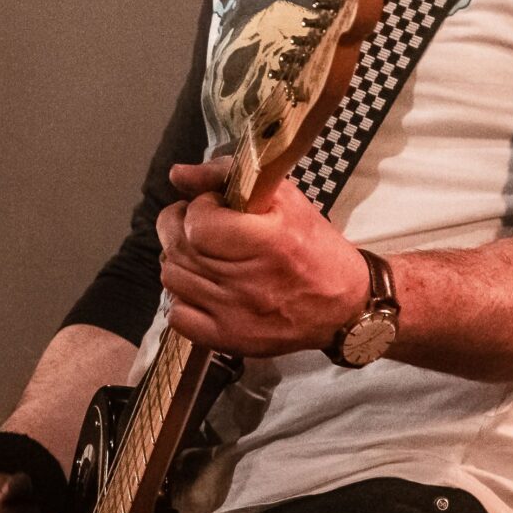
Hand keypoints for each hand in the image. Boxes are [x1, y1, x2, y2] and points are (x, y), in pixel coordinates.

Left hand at [156, 159, 371, 355]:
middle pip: (177, 249)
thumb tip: (177, 174)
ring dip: (181, 261)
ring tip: (204, 256)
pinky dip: (183, 299)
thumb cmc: (312, 246)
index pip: (197, 224)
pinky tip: (204, 288)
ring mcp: (234, 314)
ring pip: (171, 278)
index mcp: (267, 242)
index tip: (214, 207)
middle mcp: (247, 281)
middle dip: (180, 228)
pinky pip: (177, 316)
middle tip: (200, 227)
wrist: (341, 306)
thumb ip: (225, 177)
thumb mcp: (283, 198)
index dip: (198, 209)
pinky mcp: (227, 339)